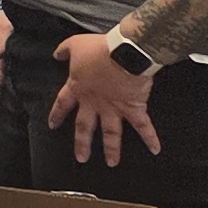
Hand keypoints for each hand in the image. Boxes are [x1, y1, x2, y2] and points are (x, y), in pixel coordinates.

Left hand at [45, 32, 163, 166]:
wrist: (124, 53)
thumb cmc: (98, 49)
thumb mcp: (74, 44)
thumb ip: (63, 50)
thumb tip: (56, 55)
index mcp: (78, 88)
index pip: (63, 104)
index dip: (57, 114)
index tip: (52, 125)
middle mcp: (95, 103)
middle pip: (85, 127)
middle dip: (82, 144)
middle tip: (81, 158)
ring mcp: (114, 108)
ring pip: (112, 133)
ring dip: (112, 149)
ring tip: (111, 163)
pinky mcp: (134, 108)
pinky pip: (144, 126)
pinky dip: (150, 138)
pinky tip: (155, 150)